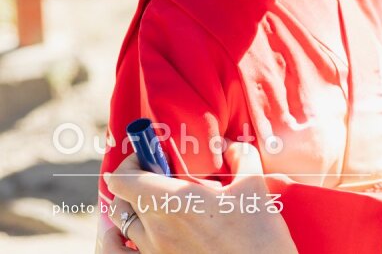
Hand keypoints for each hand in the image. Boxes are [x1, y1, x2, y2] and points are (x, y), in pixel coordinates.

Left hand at [99, 143, 294, 253]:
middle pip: (119, 200)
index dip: (131, 163)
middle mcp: (155, 229)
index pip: (124, 179)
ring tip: (146, 203)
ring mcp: (153, 253)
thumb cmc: (258, 236)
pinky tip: (125, 235)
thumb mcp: (255, 186)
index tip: (148, 157)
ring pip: (119, 226)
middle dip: (132, 183)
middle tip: (155, 177)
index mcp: (173, 202)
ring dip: (127, 209)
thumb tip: (230, 147)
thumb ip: (240, 157)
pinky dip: (116, 243)